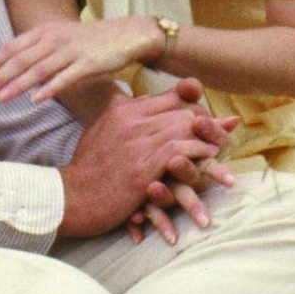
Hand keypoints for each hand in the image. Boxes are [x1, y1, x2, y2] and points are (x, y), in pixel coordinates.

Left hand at [0, 17, 164, 103]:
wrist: (127, 35)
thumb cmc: (91, 40)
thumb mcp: (61, 37)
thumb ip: (39, 49)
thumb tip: (15, 67)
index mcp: (45, 31)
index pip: (12, 47)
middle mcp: (54, 38)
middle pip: (20, 60)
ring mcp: (71, 50)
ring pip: (37, 70)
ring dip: (15, 86)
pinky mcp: (88, 63)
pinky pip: (64, 78)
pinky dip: (48, 89)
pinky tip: (35, 100)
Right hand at [57, 79, 238, 237]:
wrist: (71, 197)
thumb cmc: (86, 168)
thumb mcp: (100, 131)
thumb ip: (119, 114)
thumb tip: (132, 100)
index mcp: (122, 108)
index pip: (169, 96)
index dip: (193, 104)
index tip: (207, 117)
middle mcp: (131, 119)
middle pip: (182, 110)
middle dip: (206, 122)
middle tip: (223, 133)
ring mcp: (138, 142)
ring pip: (185, 127)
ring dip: (208, 138)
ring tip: (222, 148)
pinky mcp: (144, 166)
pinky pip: (181, 150)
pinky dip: (199, 153)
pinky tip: (210, 160)